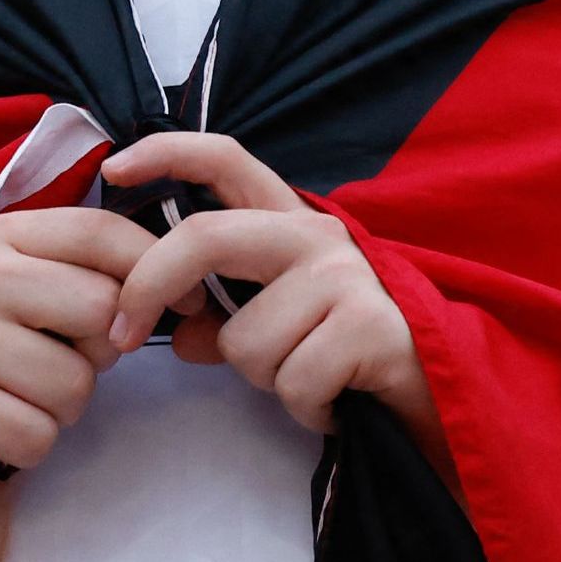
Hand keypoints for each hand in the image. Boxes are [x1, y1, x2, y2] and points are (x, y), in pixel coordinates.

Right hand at [0, 202, 156, 498]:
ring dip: (61, 407)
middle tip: (53, 361)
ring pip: (75, 384)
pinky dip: (27, 444)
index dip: (157, 269)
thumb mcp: (25, 285)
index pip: (101, 232)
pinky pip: (38, 434)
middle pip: (102, 310)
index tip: (181, 306)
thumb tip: (180, 279)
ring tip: (16, 396)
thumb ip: (88, 268)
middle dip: (97, 353)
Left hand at [99, 132, 435, 437]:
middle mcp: (318, 237)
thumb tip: (175, 337)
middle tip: (122, 335)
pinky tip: (334, 401)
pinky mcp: (372, 328)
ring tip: (308, 379)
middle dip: (150, 287)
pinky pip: (290, 381)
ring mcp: (348, 278)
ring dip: (262, 379)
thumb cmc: (348, 357)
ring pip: (241, 340)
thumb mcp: (277, 328)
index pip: (227, 161)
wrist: (446, 397)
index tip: (114, 170)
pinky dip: (304, 408)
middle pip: (205, 239)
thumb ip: (222, 321)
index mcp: (290, 223)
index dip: (167, 153)